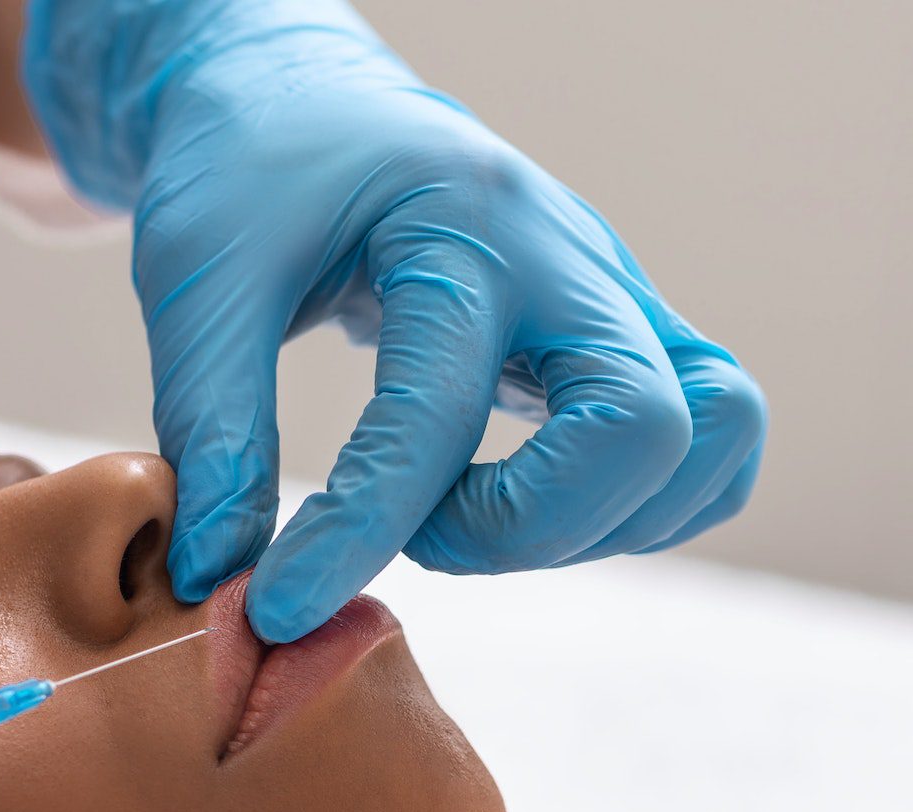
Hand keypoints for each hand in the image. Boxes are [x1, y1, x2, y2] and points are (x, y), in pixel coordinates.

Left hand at [25, 0, 767, 640]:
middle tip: (422, 532)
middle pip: (644, 426)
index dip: (361, 534)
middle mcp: (571, 258)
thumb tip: (222, 574)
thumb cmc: (259, 171)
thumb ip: (211, 423)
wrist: (323, 104)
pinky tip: (532, 508)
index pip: (439, 412)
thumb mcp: (198, 271)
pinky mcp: (639, 335)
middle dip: (528, 527)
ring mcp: (623, 296)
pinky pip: (713, 444)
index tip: (278, 606)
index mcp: (458, 226)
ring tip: (469, 516)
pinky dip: (640, 508)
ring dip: (595, 525)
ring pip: (709, 440)